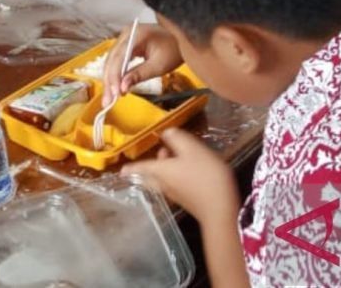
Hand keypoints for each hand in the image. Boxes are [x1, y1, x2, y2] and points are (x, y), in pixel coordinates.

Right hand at [102, 24, 182, 105]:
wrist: (180, 40)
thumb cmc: (174, 49)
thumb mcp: (159, 65)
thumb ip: (139, 75)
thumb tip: (123, 87)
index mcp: (135, 34)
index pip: (119, 56)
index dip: (115, 76)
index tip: (115, 92)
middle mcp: (126, 34)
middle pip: (112, 60)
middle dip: (109, 82)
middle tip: (108, 101)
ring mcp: (125, 39)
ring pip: (111, 62)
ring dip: (110, 80)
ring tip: (109, 98)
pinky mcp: (126, 46)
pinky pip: (117, 61)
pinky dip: (115, 75)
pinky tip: (115, 88)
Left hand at [122, 128, 240, 225]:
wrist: (220, 208)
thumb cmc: (204, 175)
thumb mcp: (192, 149)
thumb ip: (177, 138)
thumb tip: (165, 132)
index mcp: (161, 171)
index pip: (141, 167)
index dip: (131, 167)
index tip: (121, 170)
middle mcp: (163, 184)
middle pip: (151, 176)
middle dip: (150, 166)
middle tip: (158, 154)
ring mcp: (175, 194)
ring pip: (161, 181)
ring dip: (164, 169)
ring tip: (174, 157)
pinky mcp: (187, 200)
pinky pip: (173, 186)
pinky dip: (174, 177)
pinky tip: (188, 171)